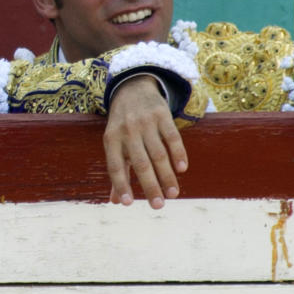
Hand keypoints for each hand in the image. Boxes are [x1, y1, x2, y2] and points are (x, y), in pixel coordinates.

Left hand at [104, 76, 186, 208]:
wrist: (132, 87)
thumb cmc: (122, 124)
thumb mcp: (114, 142)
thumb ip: (117, 170)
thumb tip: (116, 201)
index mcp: (111, 139)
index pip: (115, 166)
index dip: (120, 185)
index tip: (128, 204)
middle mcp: (127, 131)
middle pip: (141, 163)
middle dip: (150, 186)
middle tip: (159, 206)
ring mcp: (145, 122)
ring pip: (158, 154)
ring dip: (167, 176)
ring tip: (173, 194)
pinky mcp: (162, 114)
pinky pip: (172, 137)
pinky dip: (178, 153)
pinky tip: (182, 169)